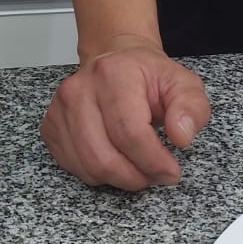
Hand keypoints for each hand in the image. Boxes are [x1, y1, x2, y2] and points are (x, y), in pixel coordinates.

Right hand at [41, 36, 211, 190]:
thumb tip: (182, 137)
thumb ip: (191, 108)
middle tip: (155, 176)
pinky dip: (98, 175)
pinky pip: (73, 167)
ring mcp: (59, 110)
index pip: (130, 133)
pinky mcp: (50, 127)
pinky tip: (115, 161)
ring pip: (88, 167)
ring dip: (118, 179)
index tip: (171, 172)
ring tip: (138, 170)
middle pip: (105, 157)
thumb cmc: (147, 77)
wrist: (114, 64)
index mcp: (113, 74)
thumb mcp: (182, 84)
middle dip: (136, 177)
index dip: (153, 161)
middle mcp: (79, 90)